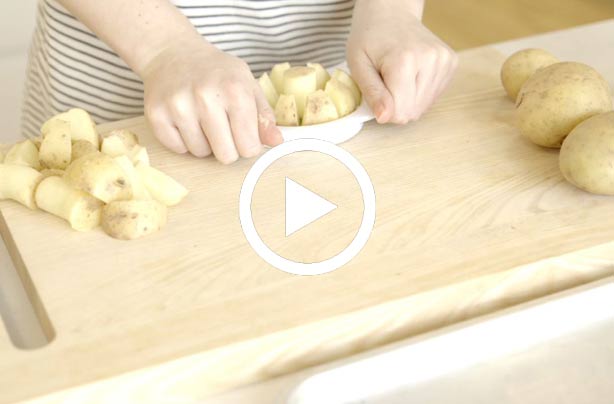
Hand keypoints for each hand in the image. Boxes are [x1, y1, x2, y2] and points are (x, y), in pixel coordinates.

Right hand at [141, 38, 282, 163]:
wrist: (172, 53)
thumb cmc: (215, 72)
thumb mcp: (247, 84)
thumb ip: (264, 115)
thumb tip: (277, 141)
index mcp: (234, 90)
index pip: (249, 146)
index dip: (248, 145)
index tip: (243, 134)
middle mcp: (205, 96)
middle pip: (226, 155)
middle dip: (227, 148)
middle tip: (222, 128)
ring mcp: (178, 105)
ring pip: (200, 153)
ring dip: (204, 143)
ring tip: (202, 120)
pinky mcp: (156, 114)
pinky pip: (178, 149)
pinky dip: (183, 141)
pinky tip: (185, 120)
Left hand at [347, 0, 457, 123]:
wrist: (391, 13)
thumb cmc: (369, 38)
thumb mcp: (358, 65)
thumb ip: (372, 93)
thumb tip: (385, 118)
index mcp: (404, 61)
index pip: (399, 112)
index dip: (384, 110)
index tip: (377, 93)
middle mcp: (430, 60)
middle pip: (413, 111)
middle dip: (396, 106)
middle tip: (386, 83)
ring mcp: (444, 60)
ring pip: (424, 107)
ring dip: (408, 99)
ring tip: (398, 76)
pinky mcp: (451, 63)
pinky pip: (433, 97)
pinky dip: (420, 92)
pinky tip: (411, 74)